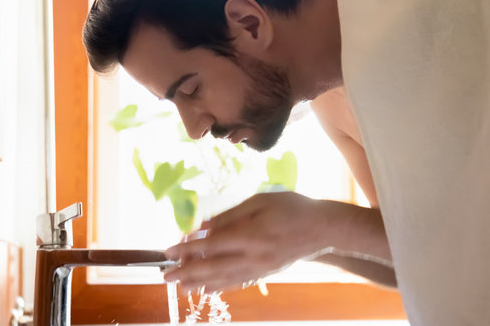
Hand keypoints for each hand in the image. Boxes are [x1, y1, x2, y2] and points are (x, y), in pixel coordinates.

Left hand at [163, 192, 341, 291]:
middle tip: (166, 277)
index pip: (211, 245)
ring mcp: (261, 268)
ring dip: (200, 283)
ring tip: (181, 287)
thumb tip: (203, 227)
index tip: (169, 252)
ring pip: (224, 278)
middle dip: (187, 272)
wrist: (324, 228)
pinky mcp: (266, 272)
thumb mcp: (260, 201)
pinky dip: (221, 286)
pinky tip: (208, 288)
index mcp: (250, 235)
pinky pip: (239, 281)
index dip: (188, 250)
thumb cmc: (292, 207)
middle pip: (213, 267)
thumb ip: (230, 216)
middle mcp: (253, 256)